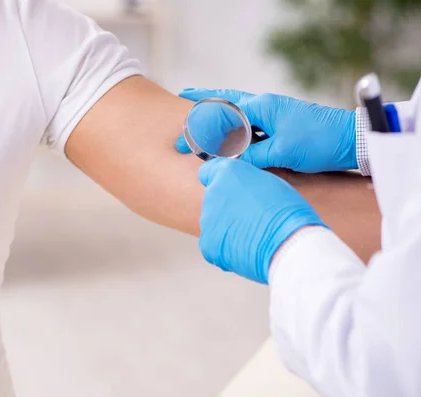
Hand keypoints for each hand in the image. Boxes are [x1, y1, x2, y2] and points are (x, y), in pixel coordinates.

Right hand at [176, 89, 356, 172]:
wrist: (351, 139)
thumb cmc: (319, 143)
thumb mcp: (282, 152)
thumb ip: (252, 156)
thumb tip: (228, 162)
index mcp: (262, 107)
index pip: (222, 113)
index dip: (200, 126)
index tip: (183, 137)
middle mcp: (264, 104)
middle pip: (226, 100)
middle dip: (203, 103)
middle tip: (182, 99)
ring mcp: (272, 110)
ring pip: (237, 107)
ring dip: (217, 109)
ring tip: (197, 107)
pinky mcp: (279, 120)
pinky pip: (249, 118)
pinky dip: (233, 121)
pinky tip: (226, 126)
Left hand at [198, 157, 326, 283]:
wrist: (287, 243)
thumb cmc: (288, 213)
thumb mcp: (269, 182)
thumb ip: (246, 183)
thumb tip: (240, 191)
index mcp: (227, 172)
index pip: (208, 172)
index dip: (219, 182)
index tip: (227, 190)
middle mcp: (212, 192)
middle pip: (213, 200)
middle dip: (226, 207)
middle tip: (249, 218)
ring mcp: (208, 219)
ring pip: (213, 223)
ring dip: (226, 228)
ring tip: (251, 235)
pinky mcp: (207, 242)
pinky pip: (213, 243)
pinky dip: (224, 247)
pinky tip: (244, 248)